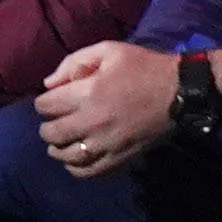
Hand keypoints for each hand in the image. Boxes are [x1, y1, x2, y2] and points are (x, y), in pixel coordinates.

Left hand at [33, 41, 172, 178]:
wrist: (179, 93)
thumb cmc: (143, 67)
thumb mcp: (108, 50)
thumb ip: (73, 62)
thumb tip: (48, 84)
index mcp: (87, 93)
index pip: (46, 106)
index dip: (43, 102)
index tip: (50, 101)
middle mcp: (92, 121)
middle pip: (51, 133)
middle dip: (46, 127)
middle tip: (52, 122)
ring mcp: (105, 144)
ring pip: (66, 156)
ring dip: (57, 149)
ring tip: (59, 143)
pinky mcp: (119, 158)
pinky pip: (88, 171)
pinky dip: (75, 168)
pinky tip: (74, 160)